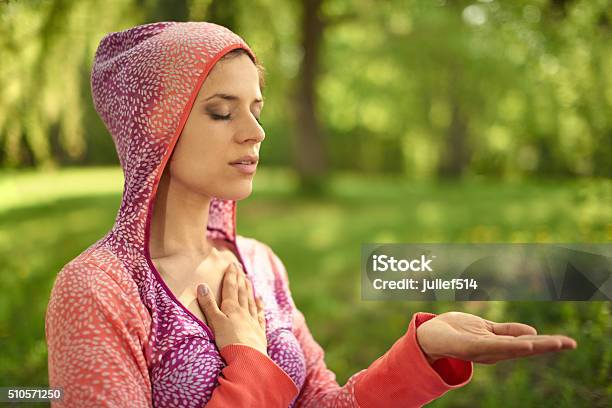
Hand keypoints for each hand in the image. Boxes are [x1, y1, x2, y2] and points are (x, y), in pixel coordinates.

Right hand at [196, 261, 267, 354]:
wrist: (248, 359)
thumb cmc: (228, 341)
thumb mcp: (215, 322)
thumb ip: (208, 304)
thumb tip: (202, 285)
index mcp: (231, 308)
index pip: (231, 288)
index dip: (231, 275)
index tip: (232, 264)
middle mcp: (243, 311)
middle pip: (242, 292)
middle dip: (240, 278)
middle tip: (240, 267)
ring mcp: (252, 321)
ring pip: (250, 301)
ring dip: (249, 289)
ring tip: (249, 278)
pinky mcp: (259, 332)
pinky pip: (260, 315)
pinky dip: (260, 305)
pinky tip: (260, 299)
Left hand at [416, 311, 577, 364]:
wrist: (427, 336)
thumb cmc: (456, 331)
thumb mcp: (486, 329)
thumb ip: (507, 331)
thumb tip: (532, 331)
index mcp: (498, 345)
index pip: (527, 342)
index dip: (548, 343)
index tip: (569, 342)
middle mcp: (493, 351)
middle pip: (525, 347)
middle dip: (548, 346)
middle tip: (571, 344)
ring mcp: (482, 351)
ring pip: (512, 348)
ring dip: (535, 346)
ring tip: (555, 343)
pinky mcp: (470, 348)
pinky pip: (492, 347)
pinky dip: (510, 346)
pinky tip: (526, 346)